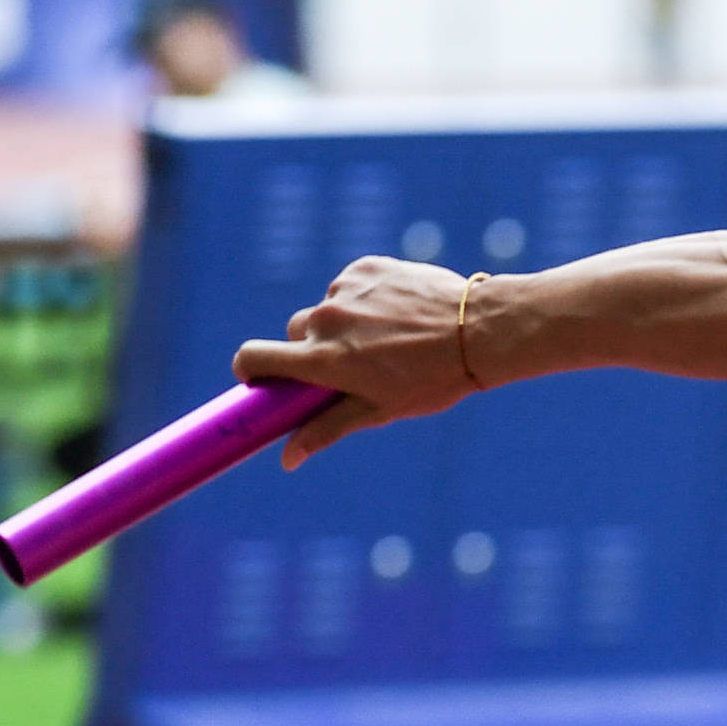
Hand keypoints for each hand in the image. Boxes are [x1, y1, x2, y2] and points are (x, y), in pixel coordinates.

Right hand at [230, 256, 483, 466]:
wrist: (477, 330)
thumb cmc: (430, 380)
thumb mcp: (378, 411)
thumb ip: (325, 429)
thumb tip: (287, 459)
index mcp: (322, 359)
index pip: (254, 357)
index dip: (249, 368)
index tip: (257, 377)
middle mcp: (326, 320)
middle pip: (295, 334)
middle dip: (313, 348)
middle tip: (353, 364)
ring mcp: (345, 289)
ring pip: (327, 309)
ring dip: (344, 322)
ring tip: (389, 338)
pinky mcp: (366, 266)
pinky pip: (350, 285)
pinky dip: (365, 298)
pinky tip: (398, 313)